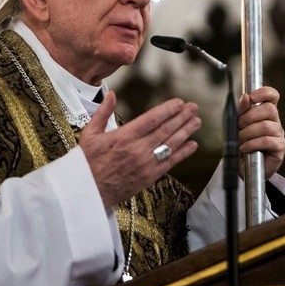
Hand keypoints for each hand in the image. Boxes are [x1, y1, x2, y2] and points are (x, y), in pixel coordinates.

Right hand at [79, 90, 201, 207]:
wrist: (88, 191)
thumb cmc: (88, 162)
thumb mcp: (90, 133)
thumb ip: (103, 112)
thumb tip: (111, 95)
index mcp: (123, 136)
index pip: (152, 119)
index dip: (168, 110)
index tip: (179, 103)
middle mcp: (137, 149)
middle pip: (165, 129)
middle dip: (181, 117)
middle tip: (193, 108)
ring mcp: (145, 163)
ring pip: (170, 144)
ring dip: (186, 132)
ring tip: (196, 122)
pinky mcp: (149, 176)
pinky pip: (170, 162)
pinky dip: (183, 153)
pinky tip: (192, 145)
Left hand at [237, 86, 284, 178]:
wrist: (244, 167)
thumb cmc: (242, 144)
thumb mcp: (237, 126)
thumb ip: (241, 111)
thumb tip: (245, 96)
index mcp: (266, 112)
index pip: (272, 95)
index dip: (264, 92)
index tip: (252, 97)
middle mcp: (275, 121)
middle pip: (270, 109)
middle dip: (250, 116)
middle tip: (239, 126)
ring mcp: (279, 134)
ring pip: (266, 126)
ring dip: (248, 132)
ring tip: (240, 140)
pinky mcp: (280, 148)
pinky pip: (267, 141)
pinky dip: (252, 143)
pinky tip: (245, 148)